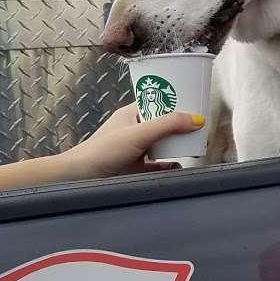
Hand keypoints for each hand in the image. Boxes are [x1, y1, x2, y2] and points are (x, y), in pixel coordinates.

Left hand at [58, 105, 204, 180]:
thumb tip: (196, 119)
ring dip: (176, 145)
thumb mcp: (139, 134)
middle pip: (163, 125)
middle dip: (180, 127)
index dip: (175, 102)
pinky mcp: (135, 167)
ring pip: (161, 144)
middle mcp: (133, 130)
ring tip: (193, 145)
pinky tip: (178, 165)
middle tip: (198, 128)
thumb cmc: (102, 151)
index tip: (194, 104)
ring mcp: (134, 149)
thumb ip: (168, 125)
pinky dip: (169, 164)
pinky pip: (158, 164)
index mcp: (132, 114)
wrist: (81, 177)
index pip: (158, 103)